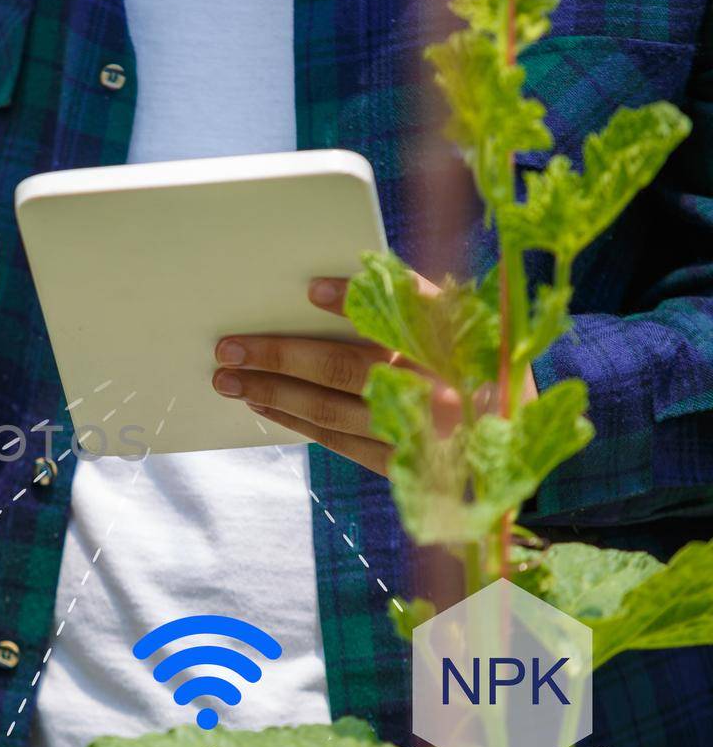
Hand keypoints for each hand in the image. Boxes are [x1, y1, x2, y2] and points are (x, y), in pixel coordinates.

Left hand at [211, 276, 536, 475]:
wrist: (519, 436)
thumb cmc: (476, 359)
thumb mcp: (467, 320)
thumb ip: (412, 299)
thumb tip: (331, 281)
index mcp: (463, 344)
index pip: (410, 314)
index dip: (356, 301)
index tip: (311, 288)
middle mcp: (444, 390)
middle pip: (350, 368)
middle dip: (283, 356)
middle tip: (230, 346)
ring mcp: (422, 434)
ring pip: (334, 411)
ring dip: (275, 392)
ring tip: (229, 377)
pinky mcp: (407, 464)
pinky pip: (338, 441)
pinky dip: (296, 420)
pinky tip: (261, 402)